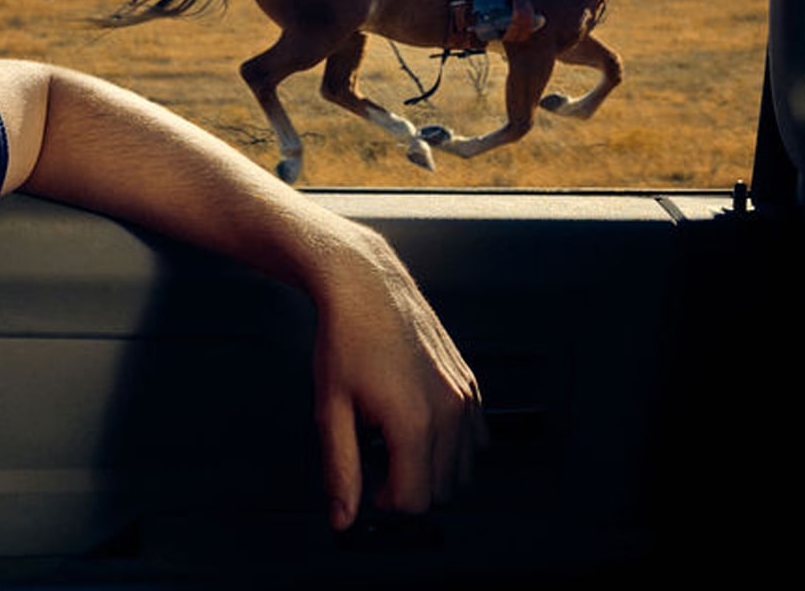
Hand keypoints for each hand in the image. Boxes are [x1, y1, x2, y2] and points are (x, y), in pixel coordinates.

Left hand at [309, 221, 485, 528]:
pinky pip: (475, 439)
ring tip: (395, 440)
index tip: (368, 485)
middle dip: (408, 486)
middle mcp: (449, 411)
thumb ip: (341, 469)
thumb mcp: (330, 408)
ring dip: (431, 469)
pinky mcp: (470, 383)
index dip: (386, 502)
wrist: (363, 286)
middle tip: (376, 459)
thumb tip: (343, 518)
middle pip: (440, 490)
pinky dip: (453, 445)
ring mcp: (464, 396)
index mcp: (414, 422)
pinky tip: (420, 425)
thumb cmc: (344, 339)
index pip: (415, 501)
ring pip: (461, 470)